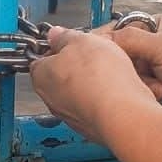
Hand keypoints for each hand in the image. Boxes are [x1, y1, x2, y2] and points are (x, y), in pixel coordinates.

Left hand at [29, 27, 155, 142]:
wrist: (121, 112)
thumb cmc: (98, 78)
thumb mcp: (80, 40)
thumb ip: (64, 37)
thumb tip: (55, 34)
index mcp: (41, 76)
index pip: (40, 60)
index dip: (56, 49)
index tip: (69, 43)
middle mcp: (50, 100)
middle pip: (57, 78)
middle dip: (73, 66)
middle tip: (91, 55)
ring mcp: (69, 116)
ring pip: (76, 94)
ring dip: (88, 84)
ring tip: (107, 73)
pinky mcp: (88, 127)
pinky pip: (91, 107)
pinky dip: (99, 99)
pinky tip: (113, 90)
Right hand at [108, 13, 161, 128]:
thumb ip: (129, 39)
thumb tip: (99, 39)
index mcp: (158, 28)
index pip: (122, 30)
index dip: (109, 41)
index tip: (96, 52)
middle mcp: (157, 48)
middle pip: (124, 57)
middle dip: (131, 68)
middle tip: (142, 71)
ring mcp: (158, 71)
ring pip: (130, 78)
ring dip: (141, 84)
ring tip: (159, 87)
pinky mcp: (159, 92)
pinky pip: (139, 93)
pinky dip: (147, 96)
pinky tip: (160, 96)